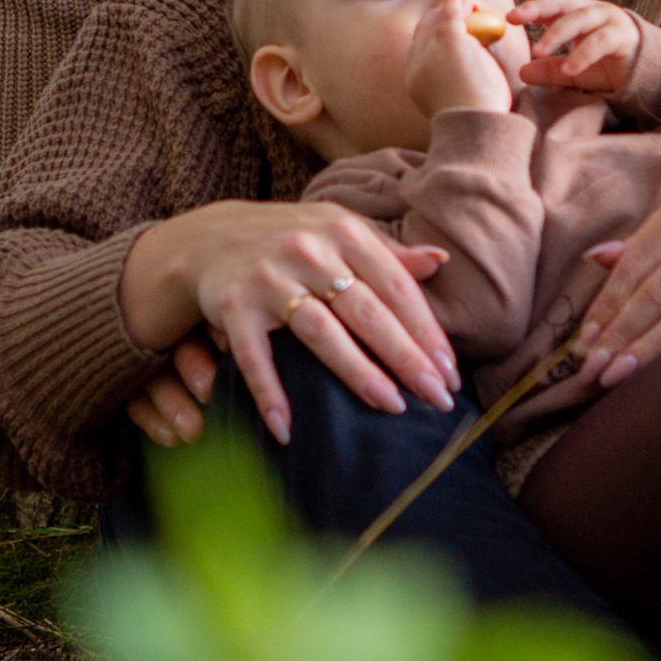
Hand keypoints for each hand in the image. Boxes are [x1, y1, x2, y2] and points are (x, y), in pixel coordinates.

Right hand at [120, 199, 457, 444]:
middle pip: (367, 311)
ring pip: (321, 331)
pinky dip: (269, 392)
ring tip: (391, 406)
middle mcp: (309, 251)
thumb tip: (440, 261)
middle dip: (406, 357)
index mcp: (344, 231)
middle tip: (438, 399)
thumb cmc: (292, 242)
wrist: (210, 237)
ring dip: (358, 372)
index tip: (450, 372)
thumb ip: (387, 252)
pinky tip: (286, 428)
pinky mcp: (233, 305)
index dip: (426, 331)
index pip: (396, 286)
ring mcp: (269, 278)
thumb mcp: (339, 233)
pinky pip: (254, 355)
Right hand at [406, 0, 515, 118]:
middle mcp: (417, 64)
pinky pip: (450, 14)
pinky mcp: (449, 41)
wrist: (476, 128)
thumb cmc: (474, 123)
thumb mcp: (455, 104)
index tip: (443, 27)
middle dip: (436, 17)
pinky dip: (455, 3)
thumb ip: (452, 87)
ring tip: (464, 0)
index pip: (418, 50)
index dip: (429, 35)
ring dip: (450, 7)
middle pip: (422, 31)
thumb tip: (465, 79)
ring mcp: (431, 51)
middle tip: (454, 8)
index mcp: (415, 82)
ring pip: (436, 20)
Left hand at [511, 0, 641, 92]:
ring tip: (538, 51)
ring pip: (581, 20)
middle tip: (517, 19)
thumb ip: (550, 70)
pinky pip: (600, 41)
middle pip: (564, 5)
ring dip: (558, 33)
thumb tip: (522, 72)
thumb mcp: (574, 70)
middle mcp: (593, 11)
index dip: (531, 8)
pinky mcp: (624, 36)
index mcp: (578, 14)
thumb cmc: (607, 65)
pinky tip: (569, 67)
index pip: (551, 5)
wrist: (647, 73)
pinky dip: (583, 54)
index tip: (509, 17)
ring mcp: (610, 21)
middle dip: (539, 9)